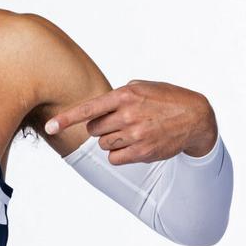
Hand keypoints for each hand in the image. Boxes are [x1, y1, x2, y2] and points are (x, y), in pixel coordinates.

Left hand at [44, 80, 217, 163]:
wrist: (196, 117)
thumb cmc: (165, 100)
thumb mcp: (142, 87)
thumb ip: (117, 96)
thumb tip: (95, 110)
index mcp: (126, 95)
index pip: (88, 109)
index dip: (66, 119)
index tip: (49, 127)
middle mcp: (128, 115)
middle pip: (93, 129)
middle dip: (101, 127)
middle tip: (121, 121)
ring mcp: (135, 134)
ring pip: (104, 144)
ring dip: (112, 140)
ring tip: (133, 131)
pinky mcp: (142, 151)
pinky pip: (114, 158)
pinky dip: (119, 153)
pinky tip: (135, 144)